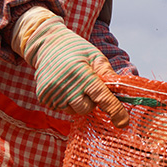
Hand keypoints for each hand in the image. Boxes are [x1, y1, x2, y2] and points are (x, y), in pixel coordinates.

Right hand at [16, 9, 128, 125]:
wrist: (47, 44)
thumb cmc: (76, 49)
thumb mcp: (96, 56)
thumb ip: (108, 74)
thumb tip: (123, 93)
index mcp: (82, 74)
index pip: (102, 97)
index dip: (115, 111)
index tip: (123, 123)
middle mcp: (66, 86)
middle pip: (87, 109)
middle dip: (92, 101)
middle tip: (88, 85)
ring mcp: (53, 93)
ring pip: (73, 110)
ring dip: (78, 102)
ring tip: (74, 84)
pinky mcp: (44, 97)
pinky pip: (61, 108)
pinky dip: (66, 100)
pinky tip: (63, 86)